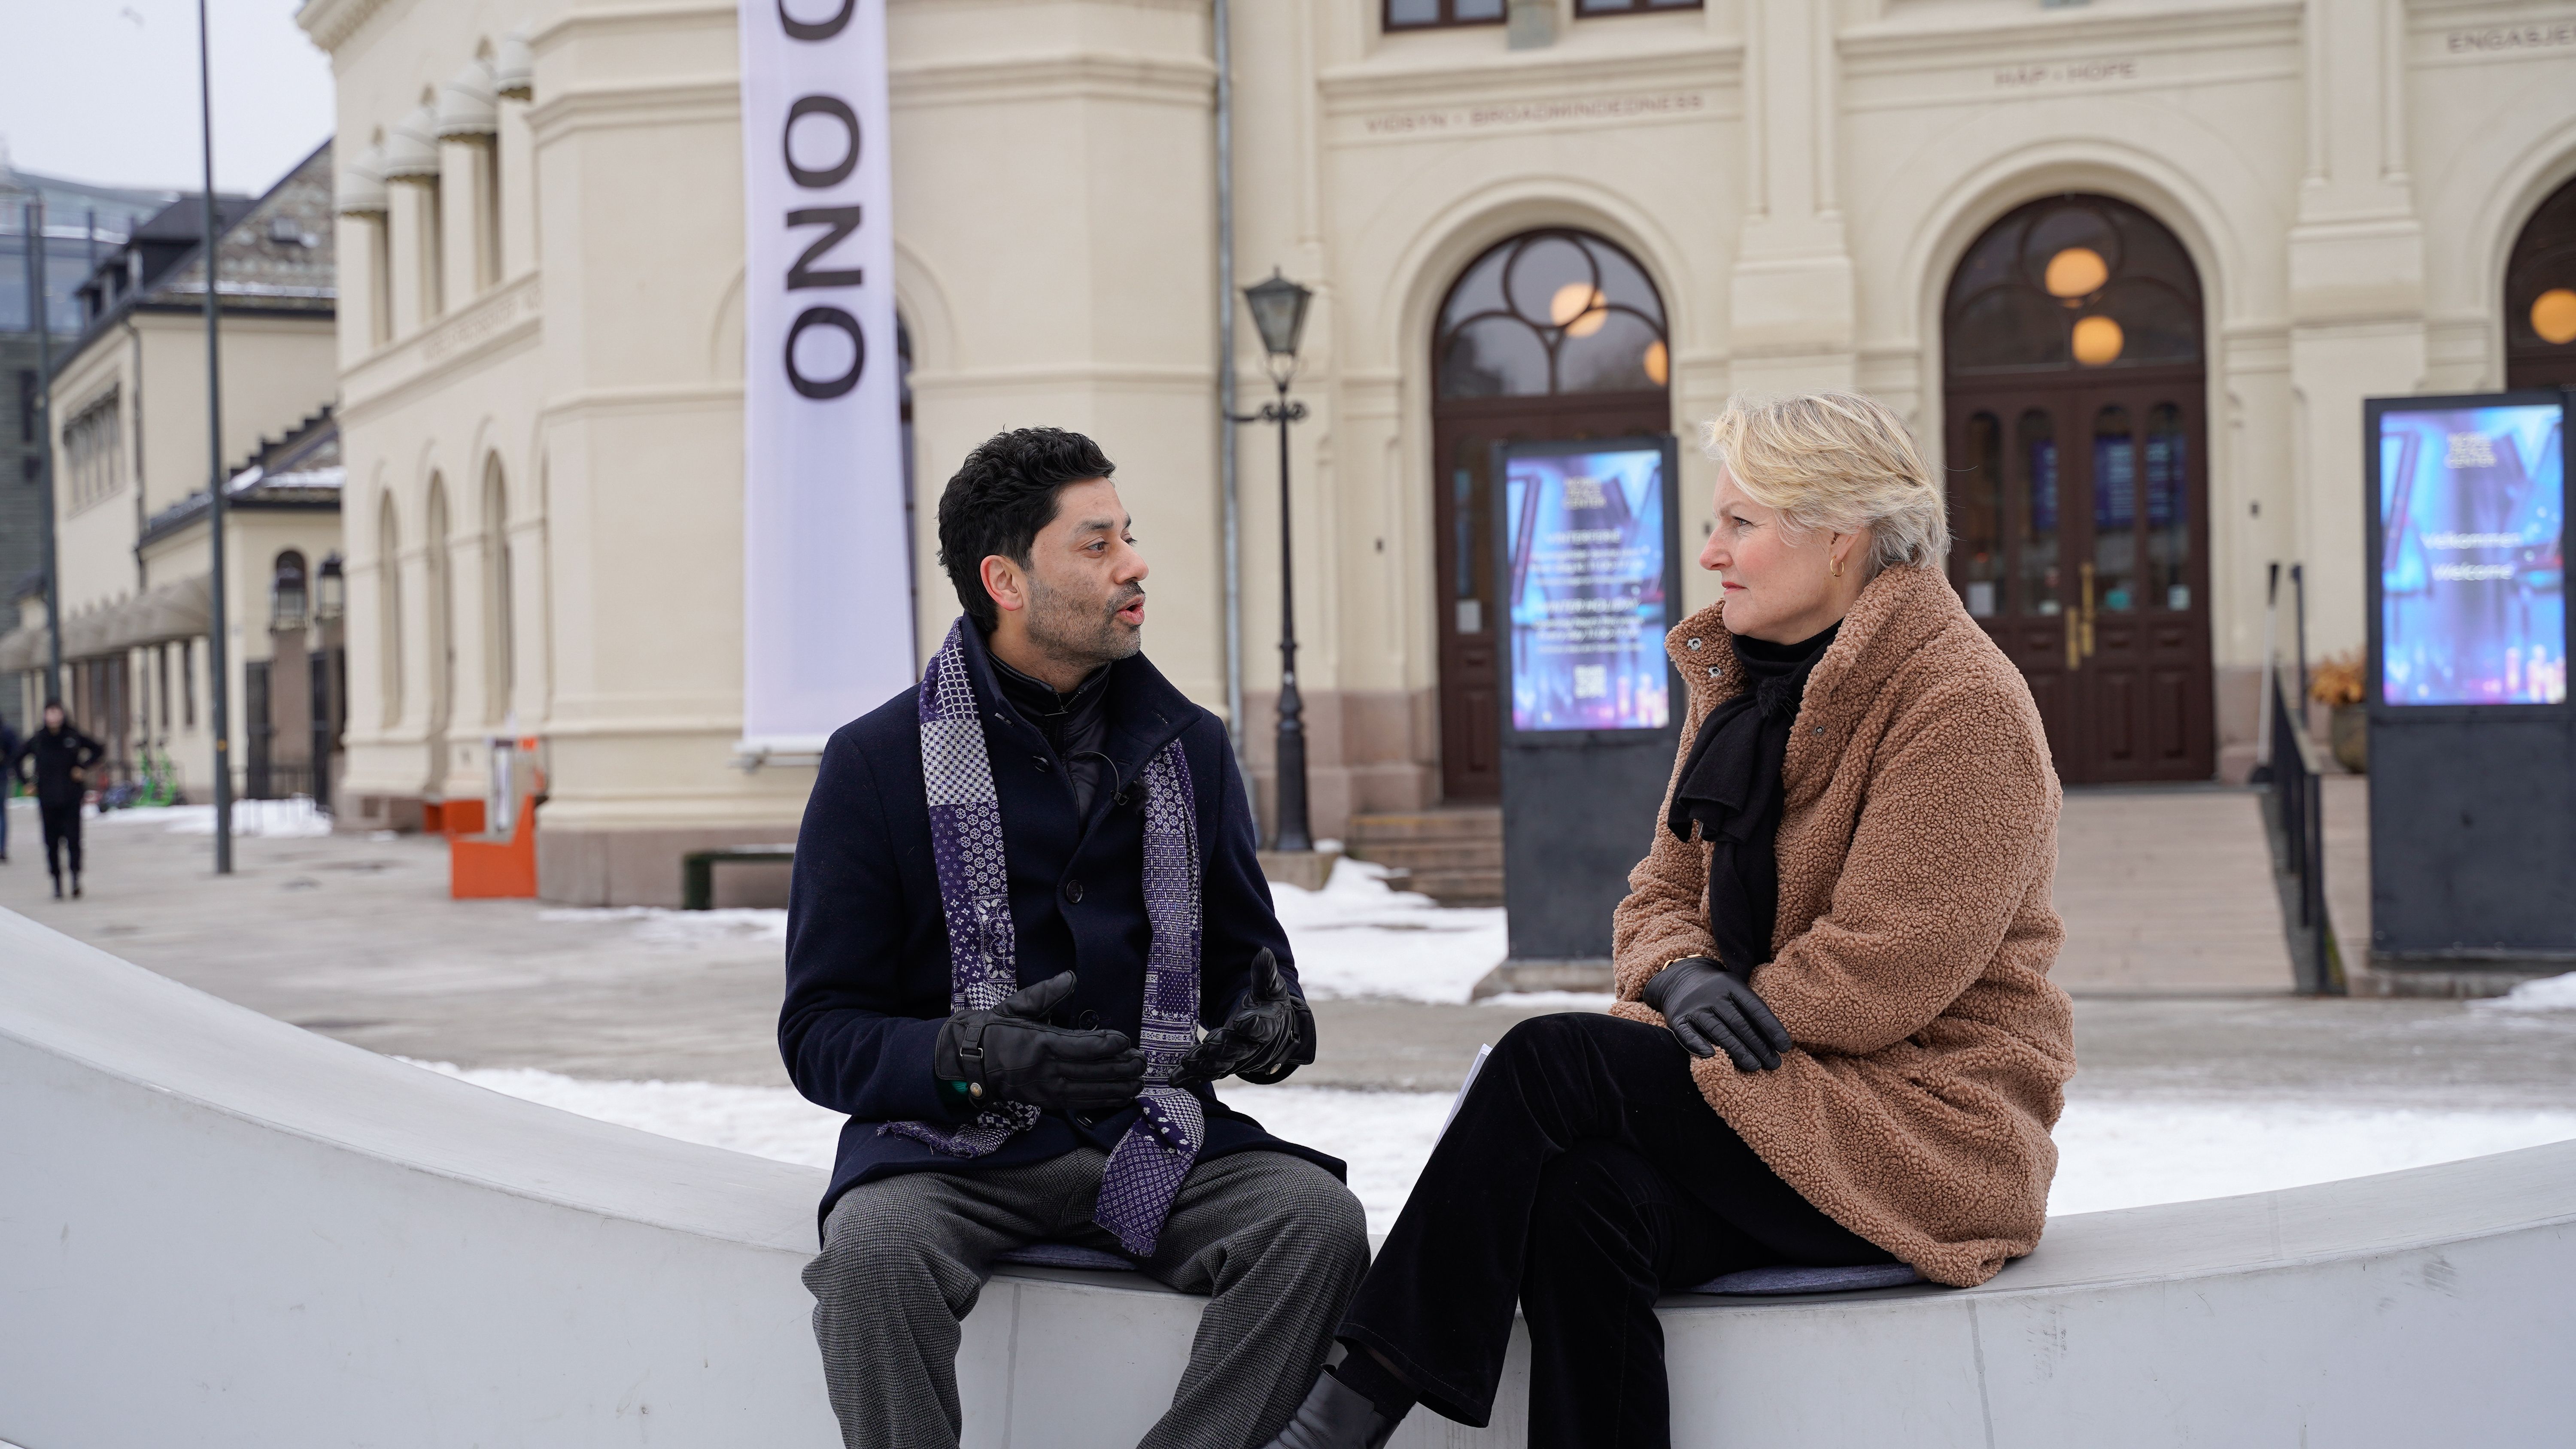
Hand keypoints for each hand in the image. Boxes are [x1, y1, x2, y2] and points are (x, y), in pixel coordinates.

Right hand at [934, 972, 1145, 1113]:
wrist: (970, 1062)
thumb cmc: (995, 1030)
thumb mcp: (1016, 1006)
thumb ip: (1044, 993)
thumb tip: (1069, 977)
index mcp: (1040, 1044)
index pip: (1083, 1047)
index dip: (1108, 1045)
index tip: (1126, 1040)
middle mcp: (1046, 1070)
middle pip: (1092, 1071)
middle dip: (1121, 1067)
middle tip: (1142, 1061)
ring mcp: (1047, 1089)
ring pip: (1090, 1090)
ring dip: (1118, 1086)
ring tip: (1139, 1081)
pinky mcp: (1047, 1102)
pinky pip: (1080, 1103)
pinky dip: (1103, 1100)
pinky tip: (1121, 1097)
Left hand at [1173, 949, 1314, 1086]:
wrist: (1269, 1033)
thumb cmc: (1267, 1006)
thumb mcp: (1270, 989)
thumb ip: (1265, 974)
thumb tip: (1263, 952)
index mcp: (1266, 1025)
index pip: (1262, 1027)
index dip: (1254, 1025)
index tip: (1244, 1020)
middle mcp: (1251, 1047)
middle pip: (1237, 1049)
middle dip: (1223, 1047)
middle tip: (1210, 1044)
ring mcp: (1235, 1059)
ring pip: (1220, 1064)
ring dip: (1204, 1064)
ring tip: (1187, 1062)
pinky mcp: (1221, 1066)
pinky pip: (1206, 1073)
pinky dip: (1191, 1077)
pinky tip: (1174, 1079)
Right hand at [1640, 957, 1791, 1071]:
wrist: (1679, 979)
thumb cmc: (1718, 992)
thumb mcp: (1735, 990)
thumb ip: (1751, 1009)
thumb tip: (1777, 1041)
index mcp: (1730, 985)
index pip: (1755, 1008)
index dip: (1772, 1028)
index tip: (1785, 1047)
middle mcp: (1711, 994)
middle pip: (1739, 1023)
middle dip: (1759, 1045)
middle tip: (1774, 1064)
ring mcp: (1693, 1007)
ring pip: (1719, 1031)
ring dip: (1738, 1051)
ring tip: (1755, 1066)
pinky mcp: (1677, 1019)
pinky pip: (1688, 1035)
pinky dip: (1698, 1046)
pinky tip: (1712, 1057)